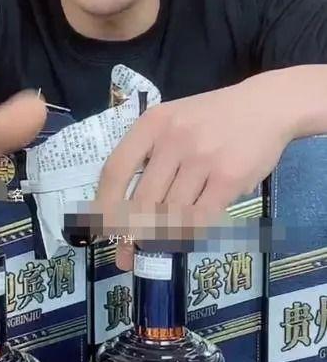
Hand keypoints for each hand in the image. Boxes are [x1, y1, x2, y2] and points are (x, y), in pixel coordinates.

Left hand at [96, 74, 295, 268]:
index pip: (115, 170)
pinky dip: (189, 234)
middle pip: (140, 201)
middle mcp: (173, 140)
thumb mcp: (171, 122)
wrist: (265, 106)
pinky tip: (184, 238)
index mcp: (151, 124)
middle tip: (126, 255)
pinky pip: (200, 218)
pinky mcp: (228, 178)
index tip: (98, 229)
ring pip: (170, 214)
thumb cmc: (211, 118)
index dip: (102, 206)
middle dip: (129, 235)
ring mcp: (201, 158)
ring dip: (160, 238)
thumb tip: (119, 206)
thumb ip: (147, 156)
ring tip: (155, 251)